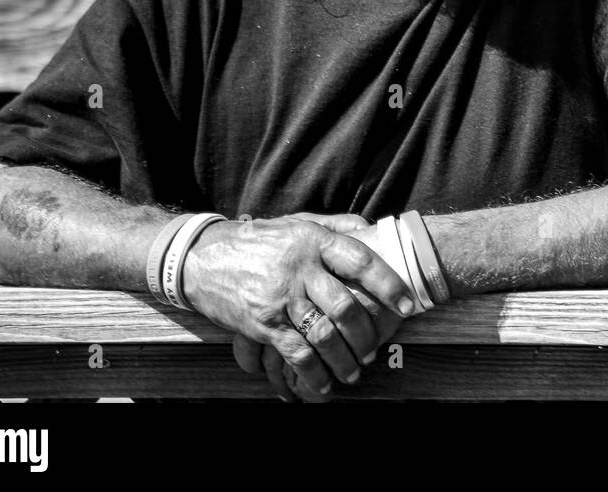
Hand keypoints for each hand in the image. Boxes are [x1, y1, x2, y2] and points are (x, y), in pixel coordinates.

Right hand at [182, 212, 413, 401]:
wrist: (200, 258)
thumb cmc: (257, 240)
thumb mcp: (296, 223)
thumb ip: (335, 225)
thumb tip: (372, 228)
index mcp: (313, 241)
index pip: (360, 260)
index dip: (388, 283)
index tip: (406, 304)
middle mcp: (300, 269)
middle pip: (346, 306)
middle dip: (367, 333)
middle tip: (376, 348)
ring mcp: (281, 298)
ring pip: (325, 335)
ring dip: (346, 359)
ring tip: (356, 370)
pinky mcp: (263, 323)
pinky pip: (297, 354)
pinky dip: (315, 373)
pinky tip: (325, 385)